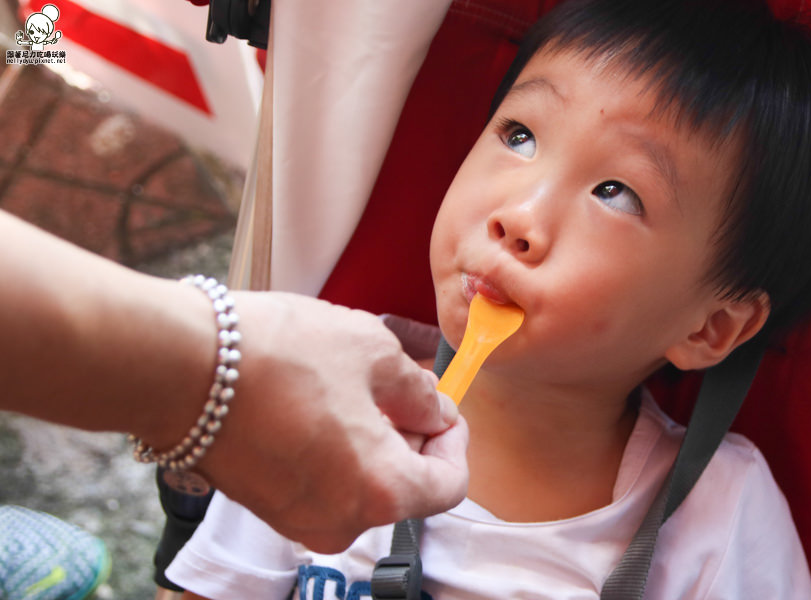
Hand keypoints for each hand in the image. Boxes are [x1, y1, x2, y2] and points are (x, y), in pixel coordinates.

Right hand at [194, 292, 468, 551]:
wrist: (180, 367)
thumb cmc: (277, 356)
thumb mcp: (374, 351)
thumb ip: (419, 392)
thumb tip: (433, 410)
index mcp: (382, 490)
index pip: (448, 485)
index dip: (455, 441)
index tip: (443, 409)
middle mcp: (342, 521)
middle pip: (405, 488)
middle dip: (411, 438)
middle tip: (400, 390)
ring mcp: (299, 520)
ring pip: (362, 486)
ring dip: (373, 443)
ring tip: (355, 390)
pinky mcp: (267, 508)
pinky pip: (323, 486)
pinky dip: (336, 453)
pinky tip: (319, 406)